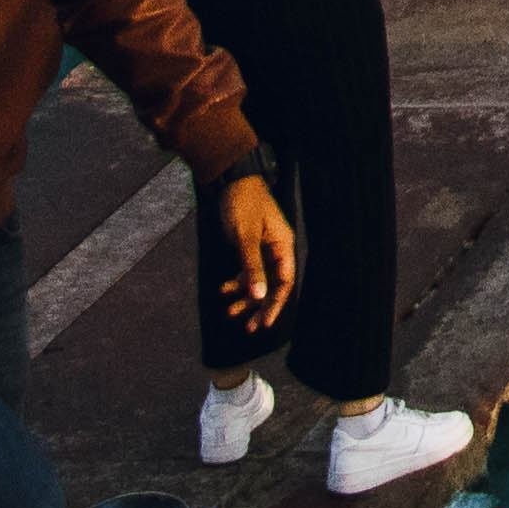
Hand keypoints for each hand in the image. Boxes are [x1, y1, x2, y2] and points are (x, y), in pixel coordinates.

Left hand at [211, 173, 300, 332]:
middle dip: (260, 306)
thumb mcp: (245, 237)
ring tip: (230, 313)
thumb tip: (259, 295)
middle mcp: (277, 249)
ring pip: (259, 280)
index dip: (276, 304)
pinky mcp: (251, 246)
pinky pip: (248, 271)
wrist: (230, 180)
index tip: (264, 323)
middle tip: (249, 327)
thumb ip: (252, 267)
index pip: (284, 282)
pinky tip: (224, 291)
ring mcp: (263, 248)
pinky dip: (237, 282)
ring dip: (246, 297)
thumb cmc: (242, 204)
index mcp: (283, 245)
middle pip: (273, 285)